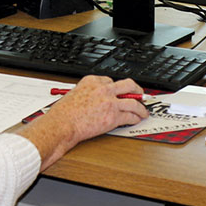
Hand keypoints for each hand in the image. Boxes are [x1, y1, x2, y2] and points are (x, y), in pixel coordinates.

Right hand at [18, 74, 148, 168]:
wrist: (61, 125)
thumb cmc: (63, 114)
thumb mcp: (74, 94)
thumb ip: (87, 94)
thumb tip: (94, 99)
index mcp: (92, 81)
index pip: (110, 80)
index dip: (117, 88)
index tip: (120, 92)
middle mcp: (103, 89)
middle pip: (127, 85)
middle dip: (137, 89)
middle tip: (140, 94)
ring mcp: (110, 102)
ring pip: (133, 101)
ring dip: (141, 107)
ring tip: (144, 111)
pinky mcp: (113, 116)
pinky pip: (130, 116)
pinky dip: (136, 118)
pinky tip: (137, 120)